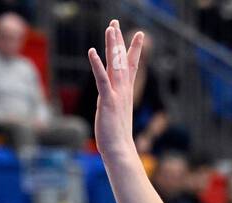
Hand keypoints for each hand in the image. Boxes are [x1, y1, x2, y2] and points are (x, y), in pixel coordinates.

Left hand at [88, 21, 143, 160]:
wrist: (120, 151)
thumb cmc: (117, 138)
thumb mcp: (117, 117)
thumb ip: (116, 107)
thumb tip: (115, 108)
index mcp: (126, 92)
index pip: (132, 66)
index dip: (134, 49)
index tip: (139, 34)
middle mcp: (123, 90)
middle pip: (122, 59)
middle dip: (119, 40)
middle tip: (115, 22)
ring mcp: (117, 94)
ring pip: (115, 64)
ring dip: (112, 45)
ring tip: (110, 27)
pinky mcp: (108, 101)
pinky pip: (102, 79)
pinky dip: (97, 65)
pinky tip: (92, 51)